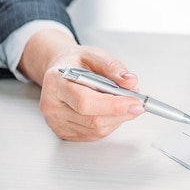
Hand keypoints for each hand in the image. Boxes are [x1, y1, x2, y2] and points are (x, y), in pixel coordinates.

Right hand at [18, 29, 143, 140]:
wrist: (61, 70)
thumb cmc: (76, 63)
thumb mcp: (95, 54)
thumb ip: (113, 67)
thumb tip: (129, 82)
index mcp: (56, 82)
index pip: (85, 102)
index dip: (114, 105)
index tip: (136, 102)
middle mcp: (52, 105)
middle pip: (93, 120)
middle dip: (122, 112)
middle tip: (138, 102)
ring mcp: (56, 121)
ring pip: (97, 130)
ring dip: (118, 118)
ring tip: (125, 102)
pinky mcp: (64, 132)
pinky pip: (94, 135)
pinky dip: (110, 124)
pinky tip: (112, 111)